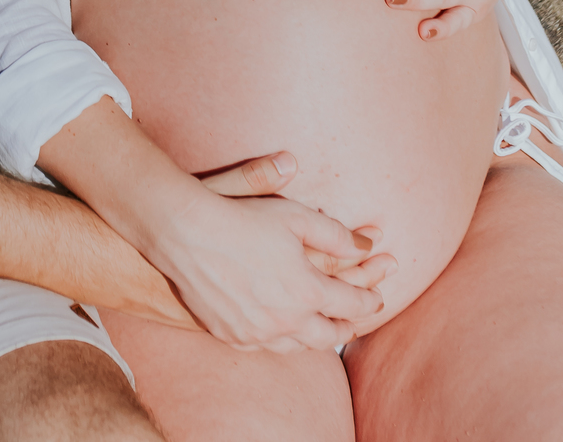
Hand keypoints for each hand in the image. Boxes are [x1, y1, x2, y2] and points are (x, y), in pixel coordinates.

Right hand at [153, 170, 395, 353]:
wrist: (184, 232)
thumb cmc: (241, 216)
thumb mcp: (295, 215)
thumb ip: (335, 234)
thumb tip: (367, 245)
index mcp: (307, 291)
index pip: (352, 304)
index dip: (369, 301)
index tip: (378, 298)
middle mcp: (286, 320)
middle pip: (328, 335)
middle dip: (347, 327)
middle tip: (354, 321)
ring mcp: (257, 332)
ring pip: (298, 347)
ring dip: (315, 337)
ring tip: (321, 328)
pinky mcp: (231, 335)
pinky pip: (265, 346)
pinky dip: (280, 340)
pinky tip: (280, 331)